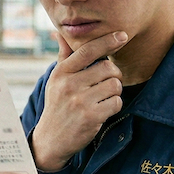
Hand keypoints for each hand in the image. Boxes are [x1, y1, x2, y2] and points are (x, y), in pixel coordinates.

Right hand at [30, 31, 128, 170]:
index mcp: (61, 72)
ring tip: (103, 98)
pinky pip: (116, 102)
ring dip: (115, 92)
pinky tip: (103, 110)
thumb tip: (62, 34)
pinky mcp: (91, 116)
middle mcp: (69, 85)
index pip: (87, 50)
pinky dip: (114, 106)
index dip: (107, 41)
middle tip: (107, 83)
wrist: (51, 139)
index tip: (122, 35)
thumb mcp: (56, 81)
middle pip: (107, 68)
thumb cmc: (57, 105)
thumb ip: (64, 58)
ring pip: (114, 85)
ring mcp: (80, 101)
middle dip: (114, 75)